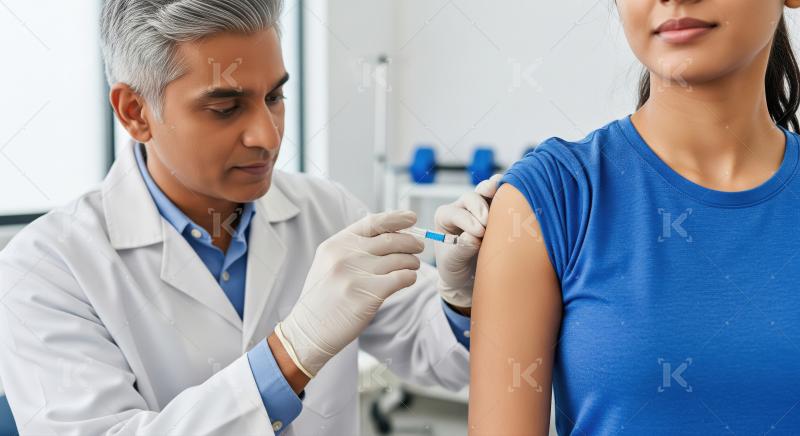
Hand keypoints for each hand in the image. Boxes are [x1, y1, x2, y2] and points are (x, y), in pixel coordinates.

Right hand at [275, 210, 423, 376]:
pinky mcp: (368, 294)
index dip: (396, 218)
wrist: (309, 331)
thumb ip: (352, 248)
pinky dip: (409, 277)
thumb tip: (388, 234)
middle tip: (418, 247)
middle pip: (390, 240)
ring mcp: (356, 274)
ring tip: (413, 266)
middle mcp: (345, 255)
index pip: (372, 222)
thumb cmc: (323, 298)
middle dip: (410, 242)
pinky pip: (401, 278)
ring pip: (399, 259)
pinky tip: (408, 280)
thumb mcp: (329, 263)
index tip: (412, 218)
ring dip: (412, 261)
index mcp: (336, 244)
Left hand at [433, 174, 501, 308]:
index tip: (478, 233)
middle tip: (487, 222)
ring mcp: (480, 206)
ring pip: (486, 192)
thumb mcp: (452, 262)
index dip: (467, 220)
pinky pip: (500, 196)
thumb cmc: (455, 267)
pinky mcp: (496, 209)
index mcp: (445, 217)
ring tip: (504, 194)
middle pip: (470, 198)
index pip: (454, 213)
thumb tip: (473, 238)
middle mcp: (461, 207)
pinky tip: (516, 193)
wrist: (469, 276)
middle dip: (480, 207)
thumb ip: (461, 249)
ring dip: (495, 192)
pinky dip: (507, 194)